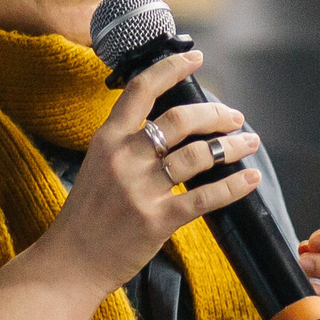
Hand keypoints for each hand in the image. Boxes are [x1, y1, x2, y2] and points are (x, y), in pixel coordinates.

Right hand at [41, 50, 265, 295]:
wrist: (69, 262)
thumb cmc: (86, 215)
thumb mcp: (96, 166)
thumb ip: (126, 145)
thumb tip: (170, 128)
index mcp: (107, 139)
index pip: (141, 90)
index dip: (172, 68)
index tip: (196, 58)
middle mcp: (124, 158)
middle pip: (180, 119)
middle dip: (215, 114)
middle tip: (234, 117)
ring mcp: (140, 189)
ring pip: (197, 156)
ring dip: (231, 146)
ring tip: (248, 142)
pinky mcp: (156, 220)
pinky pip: (203, 198)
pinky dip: (232, 186)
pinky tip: (249, 178)